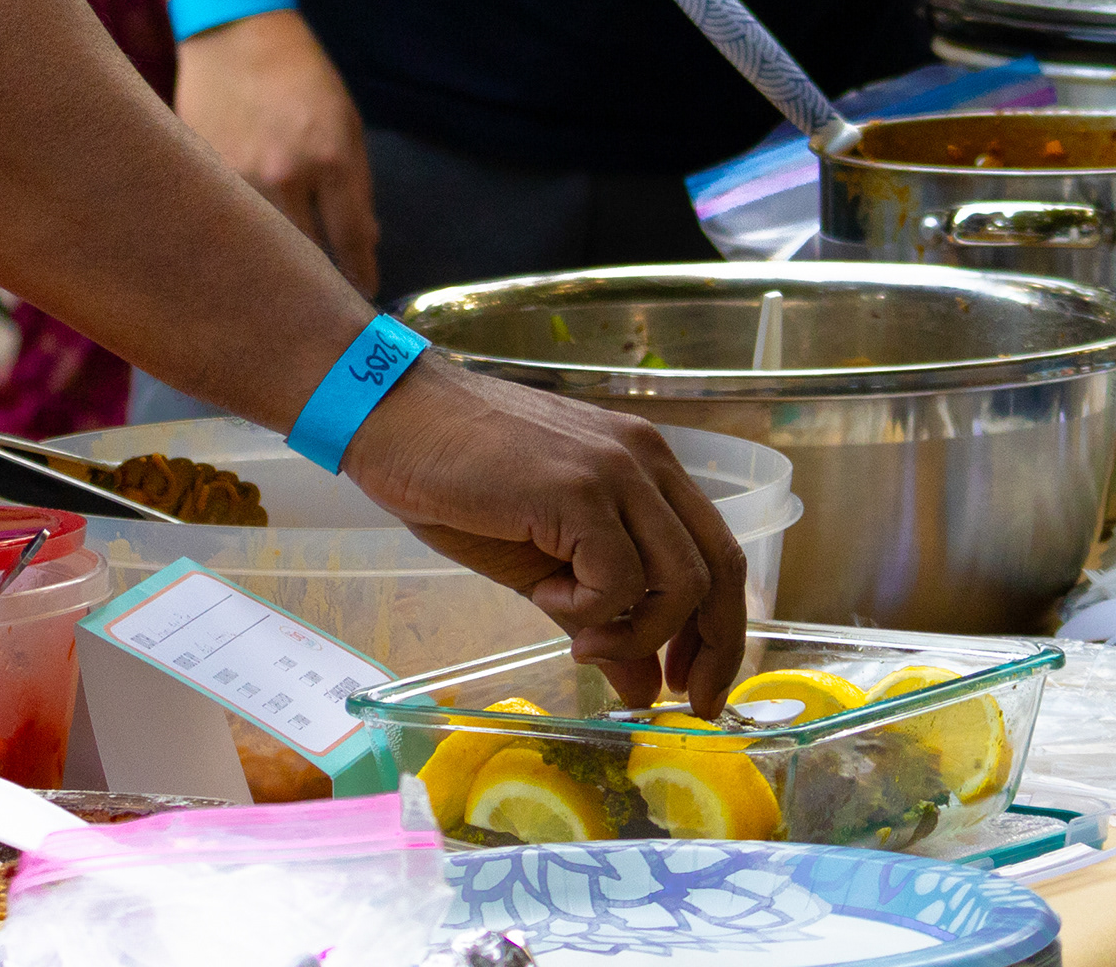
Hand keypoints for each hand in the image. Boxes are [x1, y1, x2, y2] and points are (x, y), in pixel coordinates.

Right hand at [174, 10, 379, 292]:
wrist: (234, 34)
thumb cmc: (300, 78)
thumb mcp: (345, 122)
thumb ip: (356, 188)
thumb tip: (365, 246)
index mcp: (329, 159)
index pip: (350, 242)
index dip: (360, 278)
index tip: (364, 299)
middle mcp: (281, 176)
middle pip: (301, 259)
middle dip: (315, 289)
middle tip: (323, 312)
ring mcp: (233, 179)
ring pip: (255, 250)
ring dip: (269, 272)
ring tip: (278, 297)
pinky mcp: (197, 176)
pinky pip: (218, 225)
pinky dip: (229, 242)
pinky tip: (234, 256)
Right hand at [345, 359, 749, 712]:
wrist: (393, 416)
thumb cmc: (457, 479)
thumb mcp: (541, 562)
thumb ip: (596, 618)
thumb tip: (642, 689)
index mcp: (647, 468)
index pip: (718, 554)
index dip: (721, 630)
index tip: (695, 686)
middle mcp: (646, 461)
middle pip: (720, 569)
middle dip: (712, 649)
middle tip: (678, 699)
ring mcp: (617, 471)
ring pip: (680, 581)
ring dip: (637, 633)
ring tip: (579, 636)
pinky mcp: (578, 489)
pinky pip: (619, 578)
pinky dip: (589, 608)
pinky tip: (543, 593)